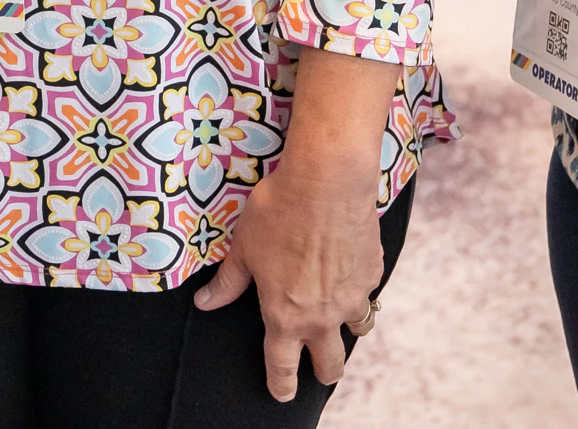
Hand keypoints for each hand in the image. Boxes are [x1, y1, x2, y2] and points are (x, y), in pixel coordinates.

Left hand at [195, 142, 388, 402]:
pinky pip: (367, 295)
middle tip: (316, 368)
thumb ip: (229, 282)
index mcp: (285, 316)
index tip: (282, 394)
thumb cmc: (278, 212)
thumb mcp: (244, 248)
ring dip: (345, 330)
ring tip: (336, 318)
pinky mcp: (372, 275)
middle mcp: (321, 316)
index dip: (281, 385)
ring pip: (356, 331)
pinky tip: (348, 276)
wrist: (326, 182)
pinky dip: (358, 293)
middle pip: (330, 366)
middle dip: (322, 372)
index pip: (282, 366)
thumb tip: (205, 302)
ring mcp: (352, 298)